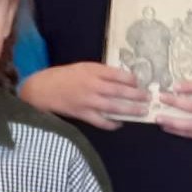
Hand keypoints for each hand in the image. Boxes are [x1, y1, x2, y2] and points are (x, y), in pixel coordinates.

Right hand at [18, 63, 152, 129]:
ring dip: (130, 110)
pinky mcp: (83, 114)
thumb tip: (122, 78)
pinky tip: (119, 124)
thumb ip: (101, 72)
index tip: (141, 82)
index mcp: (93, 71)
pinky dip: (112, 123)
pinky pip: (101, 121)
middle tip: (149, 98)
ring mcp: (89, 101)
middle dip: (137, 95)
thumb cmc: (63, 76)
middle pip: (120, 91)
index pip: (118, 75)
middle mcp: (93, 85)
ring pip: (114, 107)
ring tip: (142, 112)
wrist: (41, 89)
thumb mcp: (83, 67)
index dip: (132, 79)